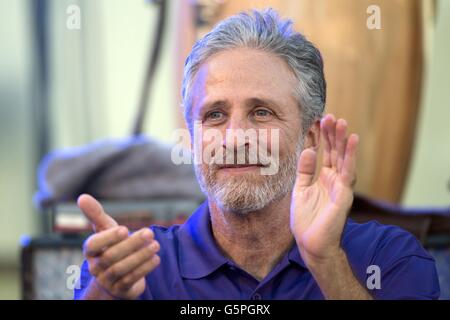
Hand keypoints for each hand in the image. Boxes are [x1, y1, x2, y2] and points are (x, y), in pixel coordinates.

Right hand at [78, 194, 160, 298]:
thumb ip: (95, 214)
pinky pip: (131, 280)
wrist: (114, 276)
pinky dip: (144, 269)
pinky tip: (156, 258)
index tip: (125, 229)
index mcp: (90, 250)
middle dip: (131, 244)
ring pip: (121, 269)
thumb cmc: (109, 246)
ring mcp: (107, 280)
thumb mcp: (105, 230)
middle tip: (149, 232)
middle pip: (110, 256)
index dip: (108, 237)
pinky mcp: (120, 289)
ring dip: (140, 256)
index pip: (93, 244)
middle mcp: (95, 266)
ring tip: (156, 245)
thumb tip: (82, 197)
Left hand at [290, 114, 358, 266]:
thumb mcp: (300, 189)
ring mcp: (341, 186)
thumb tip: (308, 150)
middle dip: (332, 134)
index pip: (324, 153)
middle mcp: (334, 179)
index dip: (321, 138)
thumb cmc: (306, 219)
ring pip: (343, 159)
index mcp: (323, 178)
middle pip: (334, 152)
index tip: (317, 121)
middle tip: (330, 116)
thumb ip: (304, 170)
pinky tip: (351, 141)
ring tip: (342, 122)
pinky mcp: (344, 194)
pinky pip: (348, 172)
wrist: (311, 243)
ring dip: (343, 141)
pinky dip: (350, 156)